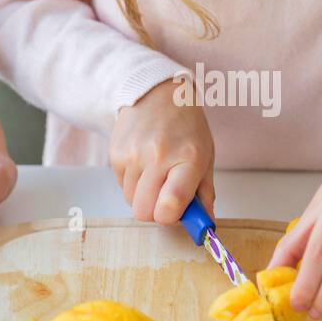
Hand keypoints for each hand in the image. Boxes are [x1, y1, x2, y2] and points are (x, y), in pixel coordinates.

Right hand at [109, 78, 215, 224]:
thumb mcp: (205, 157)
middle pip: (144, 212)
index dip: (171, 218)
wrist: (156, 94)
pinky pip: (121, 187)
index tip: (177, 212)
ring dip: (144, 197)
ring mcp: (133, 155)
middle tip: (166, 197)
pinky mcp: (115, 154)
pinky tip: (143, 165)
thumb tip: (204, 227)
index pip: (170, 205)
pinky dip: (133, 184)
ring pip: (131, 202)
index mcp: (188, 159)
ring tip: (156, 175)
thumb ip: (204, 194)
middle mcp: (158, 156)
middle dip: (155, 212)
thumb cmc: (186, 127)